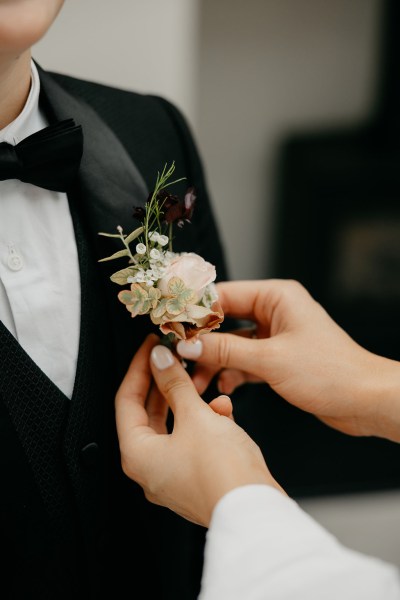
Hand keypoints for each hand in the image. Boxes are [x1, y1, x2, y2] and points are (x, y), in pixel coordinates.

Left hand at [115, 334, 282, 527]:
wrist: (255, 510)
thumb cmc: (222, 473)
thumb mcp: (195, 416)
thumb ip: (175, 384)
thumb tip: (159, 360)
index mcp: (138, 455)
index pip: (127, 400)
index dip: (139, 368)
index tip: (150, 347)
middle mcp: (150, 468)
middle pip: (149, 412)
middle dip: (165, 382)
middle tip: (173, 356)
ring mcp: (172, 475)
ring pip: (174, 424)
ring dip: (189, 400)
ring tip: (203, 382)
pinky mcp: (195, 477)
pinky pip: (193, 440)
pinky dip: (205, 422)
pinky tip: (223, 410)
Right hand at [177, 279, 399, 440]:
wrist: (365, 401)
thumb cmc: (331, 372)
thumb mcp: (270, 360)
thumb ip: (225, 350)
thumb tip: (188, 344)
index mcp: (277, 297)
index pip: (224, 295)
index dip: (194, 310)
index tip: (169, 323)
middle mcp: (276, 312)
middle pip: (225, 320)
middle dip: (202, 341)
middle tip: (178, 356)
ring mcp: (277, 336)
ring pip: (233, 344)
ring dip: (214, 362)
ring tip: (197, 380)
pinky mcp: (279, 359)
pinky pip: (245, 361)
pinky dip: (232, 373)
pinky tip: (222, 387)